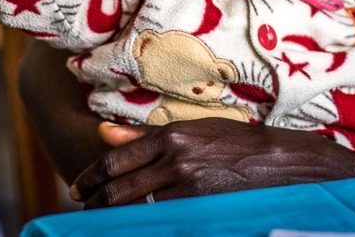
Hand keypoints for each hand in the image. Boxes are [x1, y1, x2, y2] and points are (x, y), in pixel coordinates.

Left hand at [68, 119, 354, 207]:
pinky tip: (137, 225)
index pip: (115, 162)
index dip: (89, 179)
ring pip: (136, 210)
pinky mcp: (200, 208)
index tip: (77, 189)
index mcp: (170, 136)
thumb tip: (102, 133)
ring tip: (104, 221)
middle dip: (95, 205)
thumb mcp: (190, 129)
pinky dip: (144, 224)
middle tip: (84, 210)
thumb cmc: (232, 142)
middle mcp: (175, 160)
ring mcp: (188, 188)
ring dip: (115, 218)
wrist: (277, 163)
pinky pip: (162, 221)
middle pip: (119, 191)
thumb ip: (144, 136)